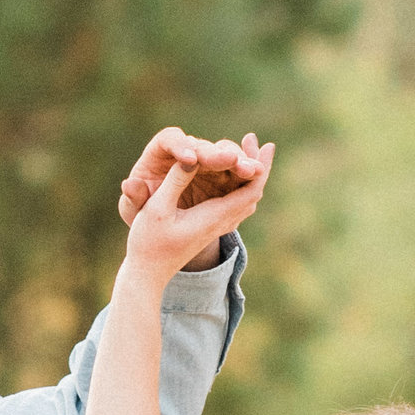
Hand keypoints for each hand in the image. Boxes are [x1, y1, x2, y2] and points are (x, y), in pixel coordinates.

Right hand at [117, 129, 274, 283]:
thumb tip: (195, 156)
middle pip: (253, 192)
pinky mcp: (209, 229)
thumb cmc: (148, 242)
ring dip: (250, 177)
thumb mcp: (157, 208)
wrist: (148, 274)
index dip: (260, 166)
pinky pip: (235, 207)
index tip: (266, 144)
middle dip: (258, 165)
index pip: (251, 189)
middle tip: (254, 140)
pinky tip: (231, 178)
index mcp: (214, 215)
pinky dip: (240, 188)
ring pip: (246, 200)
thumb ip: (176, 181)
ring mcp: (217, 228)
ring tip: (248, 154)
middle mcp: (221, 222)